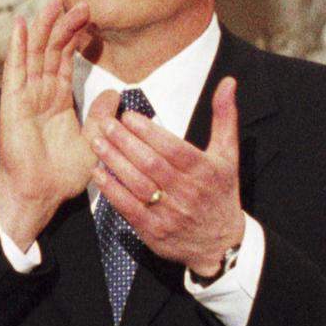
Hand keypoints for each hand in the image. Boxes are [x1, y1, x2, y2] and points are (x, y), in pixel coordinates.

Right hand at [0, 0, 102, 246]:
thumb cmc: (62, 175)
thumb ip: (102, 116)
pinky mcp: (12, 104)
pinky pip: (14, 71)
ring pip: (33, 54)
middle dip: (62, 26)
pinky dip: (16, 48)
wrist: (39, 194)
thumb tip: (115, 91)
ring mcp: (24, 97)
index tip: (89, 16)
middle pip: (50, 51)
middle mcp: (39, 94)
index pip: (65, 60)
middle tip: (79, 2)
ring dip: (41, 28)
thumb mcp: (93, 142)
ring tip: (51, 3)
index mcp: (57, 100)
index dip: (75, 37)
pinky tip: (19, 26)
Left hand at [92, 76, 246, 281]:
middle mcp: (187, 192)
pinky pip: (129, 209)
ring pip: (138, 184)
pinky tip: (98, 173)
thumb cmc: (221, 192)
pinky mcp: (154, 231)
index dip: (148, 131)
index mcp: (204, 170)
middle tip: (105, 124)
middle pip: (151, 164)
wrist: (220, 244)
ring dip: (115, 162)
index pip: (172, 148)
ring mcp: (170, 213)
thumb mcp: (228, 155)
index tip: (128, 117)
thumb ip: (225, 117)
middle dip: (125, 142)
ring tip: (97, 143)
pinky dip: (112, 191)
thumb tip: (228, 81)